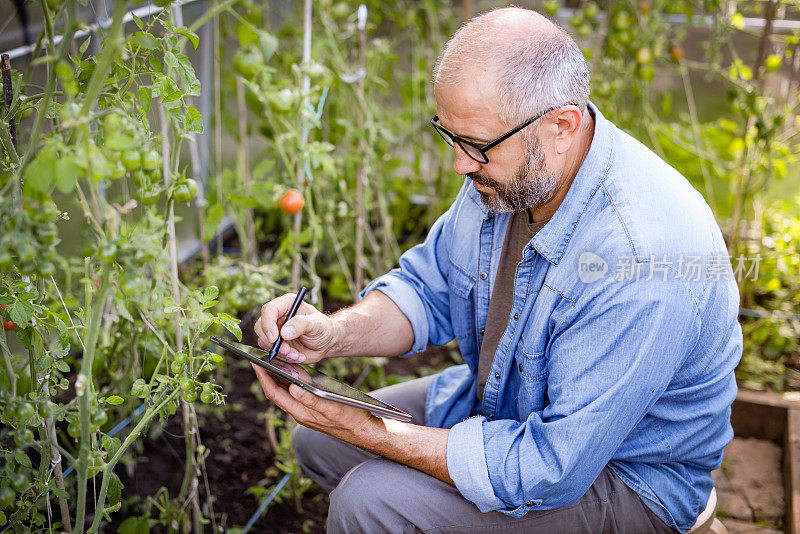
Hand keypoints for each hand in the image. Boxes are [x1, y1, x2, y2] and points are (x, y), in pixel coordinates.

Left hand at [251, 363, 374, 440]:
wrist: (364, 430)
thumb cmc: (351, 418)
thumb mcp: (332, 408)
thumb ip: (312, 400)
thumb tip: (292, 388)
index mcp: (301, 413)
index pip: (275, 393)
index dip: (263, 378)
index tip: (255, 362)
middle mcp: (300, 413)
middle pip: (276, 393)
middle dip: (266, 376)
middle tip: (259, 358)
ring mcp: (306, 412)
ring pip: (285, 393)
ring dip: (277, 378)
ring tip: (271, 362)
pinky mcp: (313, 409)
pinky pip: (295, 394)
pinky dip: (290, 381)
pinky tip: (293, 373)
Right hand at [255, 293, 337, 363]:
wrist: (326, 343)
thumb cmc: (323, 328)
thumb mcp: (317, 324)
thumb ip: (301, 325)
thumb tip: (284, 332)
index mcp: (287, 304)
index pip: (269, 310)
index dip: (268, 324)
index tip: (275, 338)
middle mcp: (278, 316)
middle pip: (261, 326)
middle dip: (272, 342)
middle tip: (287, 350)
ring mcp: (275, 330)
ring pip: (264, 341)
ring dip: (280, 351)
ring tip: (297, 354)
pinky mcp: (276, 343)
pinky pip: (271, 351)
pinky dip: (283, 357)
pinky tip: (297, 356)